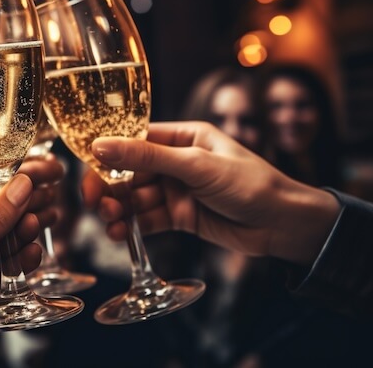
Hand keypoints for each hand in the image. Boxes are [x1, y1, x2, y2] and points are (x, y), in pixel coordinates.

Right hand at [82, 121, 339, 265]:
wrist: (284, 225)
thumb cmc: (250, 184)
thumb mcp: (195, 166)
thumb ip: (146, 157)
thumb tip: (100, 146)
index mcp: (182, 137)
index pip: (133, 141)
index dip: (107, 155)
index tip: (88, 171)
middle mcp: (176, 161)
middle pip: (128, 172)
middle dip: (109, 187)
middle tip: (94, 203)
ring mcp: (176, 190)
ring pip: (134, 198)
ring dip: (117, 209)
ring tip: (109, 221)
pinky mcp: (179, 216)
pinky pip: (146, 219)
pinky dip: (130, 227)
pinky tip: (119, 234)